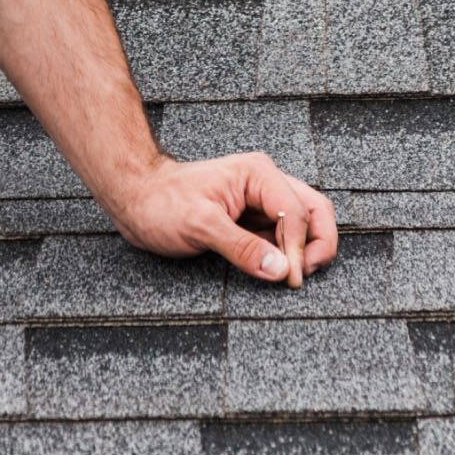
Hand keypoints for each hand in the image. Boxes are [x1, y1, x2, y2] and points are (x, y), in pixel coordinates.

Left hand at [114, 153, 338, 285]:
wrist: (137, 199)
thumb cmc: (161, 203)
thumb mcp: (199, 225)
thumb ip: (242, 247)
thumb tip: (282, 270)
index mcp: (258, 174)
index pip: (300, 213)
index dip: (300, 249)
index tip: (290, 279)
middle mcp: (266, 184)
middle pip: (316, 212)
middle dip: (318, 246)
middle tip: (301, 277)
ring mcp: (262, 202)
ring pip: (306, 225)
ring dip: (305, 252)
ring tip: (289, 277)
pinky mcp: (254, 221)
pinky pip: (285, 238)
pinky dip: (289, 256)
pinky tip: (274, 271)